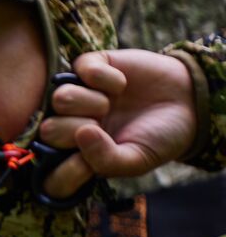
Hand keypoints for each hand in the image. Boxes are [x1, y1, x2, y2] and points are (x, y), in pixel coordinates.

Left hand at [38, 50, 199, 197]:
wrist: (188, 102)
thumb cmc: (159, 137)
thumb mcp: (137, 160)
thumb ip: (105, 160)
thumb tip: (81, 134)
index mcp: (76, 154)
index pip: (47, 170)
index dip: (63, 170)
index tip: (85, 166)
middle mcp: (69, 123)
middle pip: (48, 129)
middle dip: (78, 130)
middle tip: (101, 126)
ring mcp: (77, 94)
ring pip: (61, 98)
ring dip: (92, 102)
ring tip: (110, 104)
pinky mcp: (89, 66)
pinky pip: (82, 68)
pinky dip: (107, 78)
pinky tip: (121, 84)